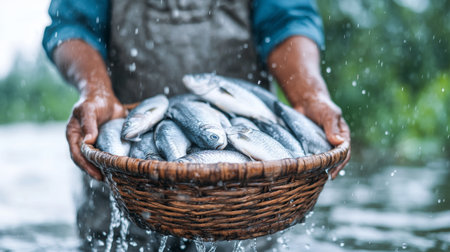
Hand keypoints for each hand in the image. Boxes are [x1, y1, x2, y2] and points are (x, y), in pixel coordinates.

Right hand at [53, 39, 126, 180]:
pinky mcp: (103, 143)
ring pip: (95, 160)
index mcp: (74, 135)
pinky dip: (110, 162)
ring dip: (103, 169)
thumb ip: (89, 124)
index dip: (85, 166)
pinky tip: (119, 168)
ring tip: (113, 178)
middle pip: (86, 161)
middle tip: (106, 180)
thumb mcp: (89, 110)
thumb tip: (88, 142)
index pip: (77, 155)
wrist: (104, 97)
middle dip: (94, 171)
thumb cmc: (94, 101)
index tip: (96, 174)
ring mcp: (93, 144)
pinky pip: (105, 155)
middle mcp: (82, 142)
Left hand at [293, 93, 350, 178]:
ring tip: (319, 176)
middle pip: (337, 157)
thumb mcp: (328, 115)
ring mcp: (324, 142)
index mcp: (342, 134)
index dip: (341, 163)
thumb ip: (332, 128)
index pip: (345, 152)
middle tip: (328, 177)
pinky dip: (314, 162)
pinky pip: (316, 154)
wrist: (305, 101)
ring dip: (324, 166)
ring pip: (326, 157)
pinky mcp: (313, 142)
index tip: (334, 172)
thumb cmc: (320, 105)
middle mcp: (334, 140)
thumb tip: (339, 143)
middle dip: (334, 168)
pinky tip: (309, 168)